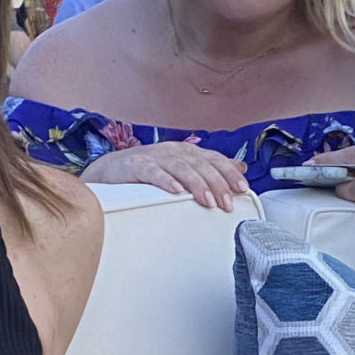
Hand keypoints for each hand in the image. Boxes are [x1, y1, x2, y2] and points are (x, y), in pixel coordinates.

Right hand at [86, 140, 249, 209]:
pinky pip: (152, 172)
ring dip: (196, 184)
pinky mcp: (135, 165)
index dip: (229, 172)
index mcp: (187, 152)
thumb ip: (210, 168)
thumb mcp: (183, 168)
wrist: (111, 170)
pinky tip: (175, 191)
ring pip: (181, 167)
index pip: (214, 159)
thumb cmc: (149, 172)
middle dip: (216, 183)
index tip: (243, 189)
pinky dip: (165, 180)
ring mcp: (154, 157)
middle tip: (227, 203)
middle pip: (200, 164)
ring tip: (207, 201)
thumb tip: (240, 167)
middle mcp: (174, 151)